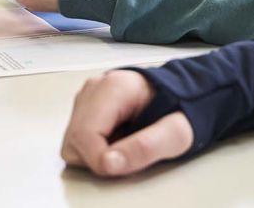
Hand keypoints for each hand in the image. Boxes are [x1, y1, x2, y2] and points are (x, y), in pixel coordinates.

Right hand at [61, 70, 192, 176]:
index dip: (99, 159)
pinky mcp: (85, 108)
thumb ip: (144, 148)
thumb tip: (108, 163)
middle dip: (98, 157)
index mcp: (114, 88)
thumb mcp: (175, 133)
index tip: (122, 165)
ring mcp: (87, 97)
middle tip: (128, 151)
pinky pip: (77, 139)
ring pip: (72, 141)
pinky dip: (94, 148)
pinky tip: (117, 139)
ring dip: (96, 153)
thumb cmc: (178, 111)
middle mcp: (95, 88)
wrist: (181, 96)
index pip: (84, 134)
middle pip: (75, 139)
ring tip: (125, 143)